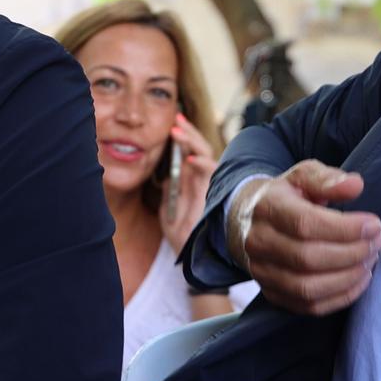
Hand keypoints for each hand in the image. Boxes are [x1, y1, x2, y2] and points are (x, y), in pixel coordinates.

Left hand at [157, 112, 220, 251]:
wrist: (192, 262)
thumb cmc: (183, 240)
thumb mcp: (169, 212)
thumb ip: (170, 192)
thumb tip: (167, 175)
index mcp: (196, 185)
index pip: (193, 154)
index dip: (186, 137)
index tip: (175, 122)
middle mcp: (206, 184)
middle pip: (201, 150)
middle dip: (190, 132)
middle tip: (176, 118)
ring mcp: (211, 190)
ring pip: (208, 158)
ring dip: (193, 143)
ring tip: (178, 132)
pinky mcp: (213, 199)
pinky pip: (211, 177)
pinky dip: (201, 166)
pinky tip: (189, 159)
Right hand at [227, 160, 380, 315]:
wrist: (250, 221)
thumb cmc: (286, 197)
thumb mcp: (304, 177)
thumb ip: (328, 179)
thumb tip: (355, 185)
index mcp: (267, 208)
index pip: (305, 225)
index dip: (345, 229)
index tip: (373, 225)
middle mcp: (259, 243)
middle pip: (308, 259)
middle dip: (351, 253)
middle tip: (376, 243)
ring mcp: (262, 272)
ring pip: (308, 288)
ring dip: (348, 277)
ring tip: (370, 261)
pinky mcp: (272, 294)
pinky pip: (309, 306)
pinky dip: (340, 297)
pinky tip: (359, 279)